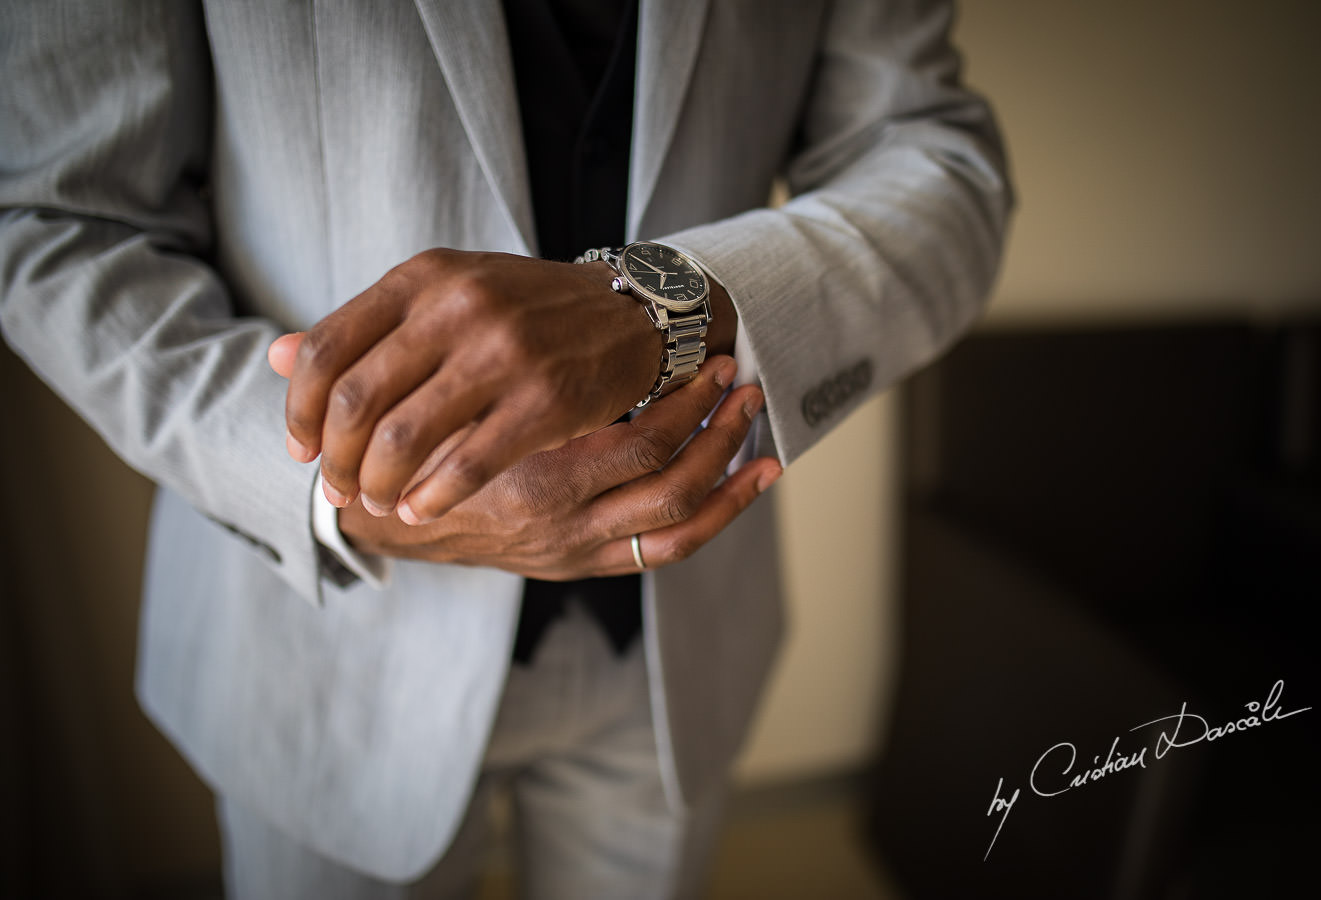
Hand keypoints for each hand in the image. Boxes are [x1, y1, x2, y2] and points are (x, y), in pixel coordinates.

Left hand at [275, 249, 663, 523]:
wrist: (632, 314)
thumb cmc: (529, 311)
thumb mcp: (445, 296)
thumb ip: (365, 327)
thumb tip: (275, 355)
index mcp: (423, 278)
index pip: (325, 348)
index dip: (298, 409)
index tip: (300, 447)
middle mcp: (457, 306)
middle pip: (354, 400)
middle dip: (334, 459)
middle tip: (336, 488)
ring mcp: (502, 352)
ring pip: (402, 438)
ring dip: (377, 484)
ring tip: (378, 502)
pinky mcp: (544, 399)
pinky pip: (466, 462)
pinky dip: (432, 497)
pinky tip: (421, 509)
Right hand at [329, 356, 781, 577]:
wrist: (394, 532)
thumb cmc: (407, 465)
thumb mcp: (397, 425)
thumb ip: (376, 377)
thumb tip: (284, 346)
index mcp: (522, 489)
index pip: (632, 455)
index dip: (684, 411)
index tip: (711, 359)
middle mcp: (559, 527)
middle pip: (667, 486)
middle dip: (715, 431)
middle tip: (743, 377)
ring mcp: (579, 548)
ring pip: (677, 516)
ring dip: (724, 464)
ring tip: (754, 410)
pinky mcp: (591, 557)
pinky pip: (676, 545)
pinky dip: (725, 510)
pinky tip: (762, 469)